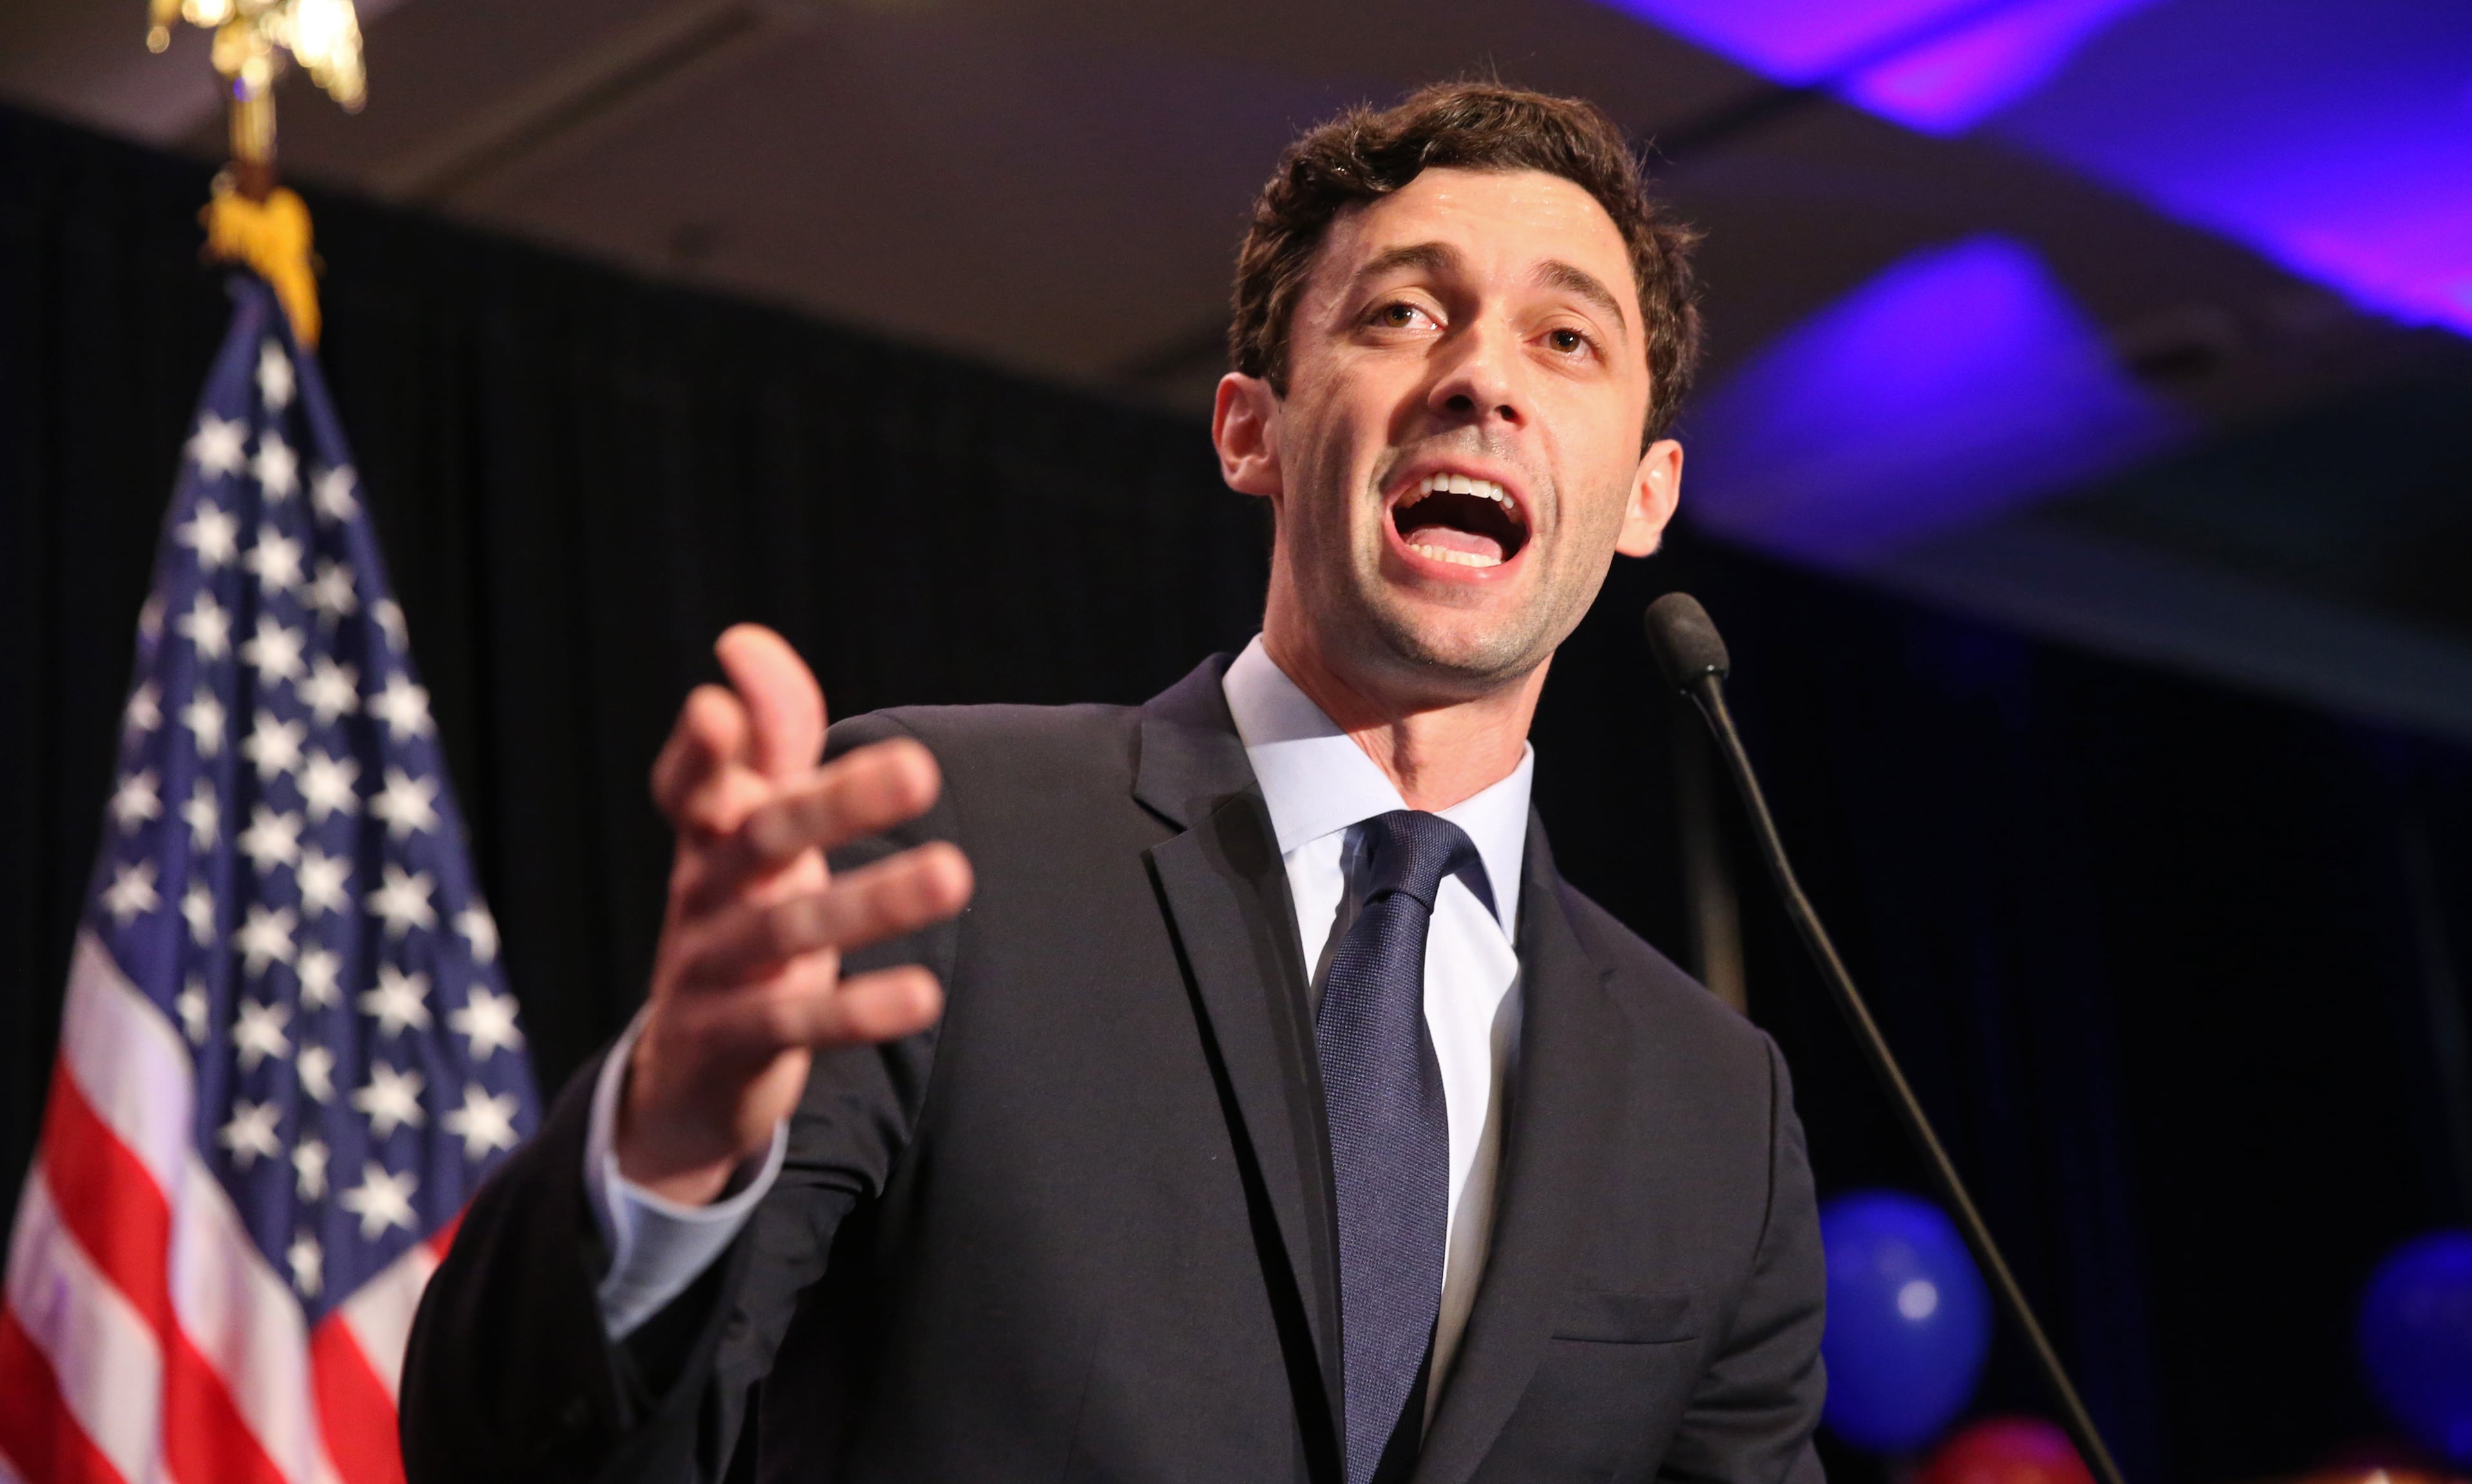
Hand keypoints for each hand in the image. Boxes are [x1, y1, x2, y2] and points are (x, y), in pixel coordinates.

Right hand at [615, 625, 972, 1204]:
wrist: (685, 1073)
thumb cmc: (738, 915)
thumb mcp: (749, 829)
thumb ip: (768, 741)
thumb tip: (746, 640)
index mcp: (707, 837)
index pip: (690, 785)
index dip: (700, 751)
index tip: (716, 706)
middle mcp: (705, 895)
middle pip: (762, 840)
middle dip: (835, 804)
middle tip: (921, 767)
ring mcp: (714, 971)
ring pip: (789, 931)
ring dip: (874, 902)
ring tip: (956, 874)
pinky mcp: (737, 1042)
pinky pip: (798, 1023)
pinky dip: (858, 1011)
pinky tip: (923, 995)